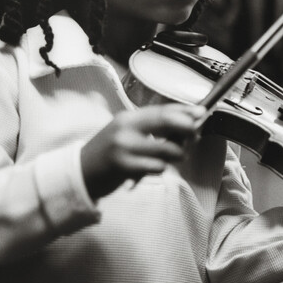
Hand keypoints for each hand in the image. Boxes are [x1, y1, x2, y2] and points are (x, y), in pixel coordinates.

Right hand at [80, 103, 204, 198]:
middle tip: (195, 135)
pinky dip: (160, 169)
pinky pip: (156, 167)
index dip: (184, 110)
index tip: (202, 112)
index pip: (162, 109)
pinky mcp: (123, 166)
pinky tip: (151, 169)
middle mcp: (126, 128)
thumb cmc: (109, 153)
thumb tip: (187, 125)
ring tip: (171, 158)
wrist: (80, 172)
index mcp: (128, 117)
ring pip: (166, 148)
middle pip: (165, 121)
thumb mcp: (127, 134)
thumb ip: (152, 129)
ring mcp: (124, 146)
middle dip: (186, 127)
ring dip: (176, 155)